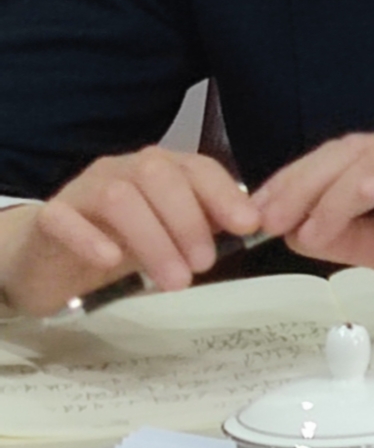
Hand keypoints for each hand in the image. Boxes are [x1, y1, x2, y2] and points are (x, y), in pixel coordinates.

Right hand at [0, 147, 264, 313]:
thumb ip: (204, 226)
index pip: (196, 168)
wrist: (46, 259)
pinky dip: (91, 239)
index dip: (224, 194)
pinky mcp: (49, 218)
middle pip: (159, 177)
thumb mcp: (168, 237)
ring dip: (152, 239)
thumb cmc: (115, 245)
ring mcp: (81, 190)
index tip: (248, 226)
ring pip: (119, 197)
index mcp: (157, 170)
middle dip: (189, 221)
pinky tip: (111, 261)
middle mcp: (121, 170)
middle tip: (203, 265)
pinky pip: (65, 219)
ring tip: (174, 280)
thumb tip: (253, 226)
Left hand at [247, 131, 373, 332]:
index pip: (336, 160)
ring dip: (322, 190)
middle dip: (295, 183)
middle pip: (343, 151)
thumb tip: (295, 232)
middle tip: (263, 219)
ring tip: (296, 228)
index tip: (257, 217)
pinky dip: (364, 188)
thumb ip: (348, 237)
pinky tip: (337, 212)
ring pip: (366, 157)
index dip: (292, 183)